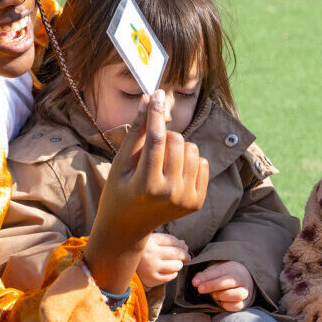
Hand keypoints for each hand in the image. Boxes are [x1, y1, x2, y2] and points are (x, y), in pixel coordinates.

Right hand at [85, 91, 208, 293]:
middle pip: (177, 141)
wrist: (128, 228)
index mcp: (147, 184)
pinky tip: (174, 173)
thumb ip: (137, 131)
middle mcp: (170, 194)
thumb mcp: (121, 162)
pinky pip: (203, 163)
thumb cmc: (119, 191)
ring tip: (162, 162)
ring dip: (178, 148)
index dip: (156, 113)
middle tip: (152, 147)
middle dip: (165, 135)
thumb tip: (150, 98)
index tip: (158, 93)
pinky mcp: (197, 202)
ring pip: (193, 150)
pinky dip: (189, 161)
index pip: (156, 139)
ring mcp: (186, 200)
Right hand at [137, 233, 190, 287]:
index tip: (184, 247)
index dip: (181, 244)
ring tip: (175, 263)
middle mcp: (150, 255)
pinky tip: (168, 270)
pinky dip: (173, 273)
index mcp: (149, 242)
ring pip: (176, 266)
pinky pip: (171, 276)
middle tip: (186, 256)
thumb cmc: (139, 252)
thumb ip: (166, 241)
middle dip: (184, 254)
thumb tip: (184, 245)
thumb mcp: (150, 241)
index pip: (173, 241)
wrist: (123, 266)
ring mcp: (151, 268)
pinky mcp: (152, 279)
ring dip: (178, 264)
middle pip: (177, 253)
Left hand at [192, 260, 253, 311]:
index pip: (219, 271)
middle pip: (228, 281)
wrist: (245, 279)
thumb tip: (196, 280)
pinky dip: (228, 305)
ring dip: (222, 295)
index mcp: (233, 267)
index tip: (194, 282)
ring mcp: (245, 291)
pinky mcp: (245, 302)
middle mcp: (241, 279)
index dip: (206, 277)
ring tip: (214, 295)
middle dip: (212, 285)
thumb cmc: (227, 274)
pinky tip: (221, 302)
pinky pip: (238, 306)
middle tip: (200, 289)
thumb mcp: (217, 269)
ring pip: (237, 294)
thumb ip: (206, 274)